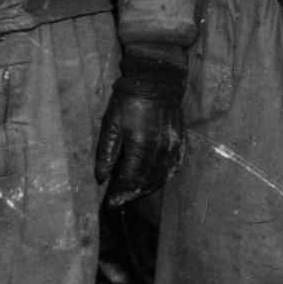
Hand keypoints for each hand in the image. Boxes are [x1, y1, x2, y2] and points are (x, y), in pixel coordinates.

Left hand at [95, 51, 187, 208]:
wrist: (157, 80)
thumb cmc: (128, 99)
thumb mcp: (110, 123)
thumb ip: (106, 152)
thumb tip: (101, 177)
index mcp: (141, 144)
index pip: (131, 178)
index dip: (120, 193)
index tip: (110, 203)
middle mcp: (160, 148)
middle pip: (147, 181)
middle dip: (132, 194)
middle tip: (119, 201)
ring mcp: (173, 146)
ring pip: (161, 177)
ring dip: (147, 189)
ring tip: (133, 194)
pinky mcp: (180, 142)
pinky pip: (174, 168)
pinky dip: (163, 178)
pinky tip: (154, 182)